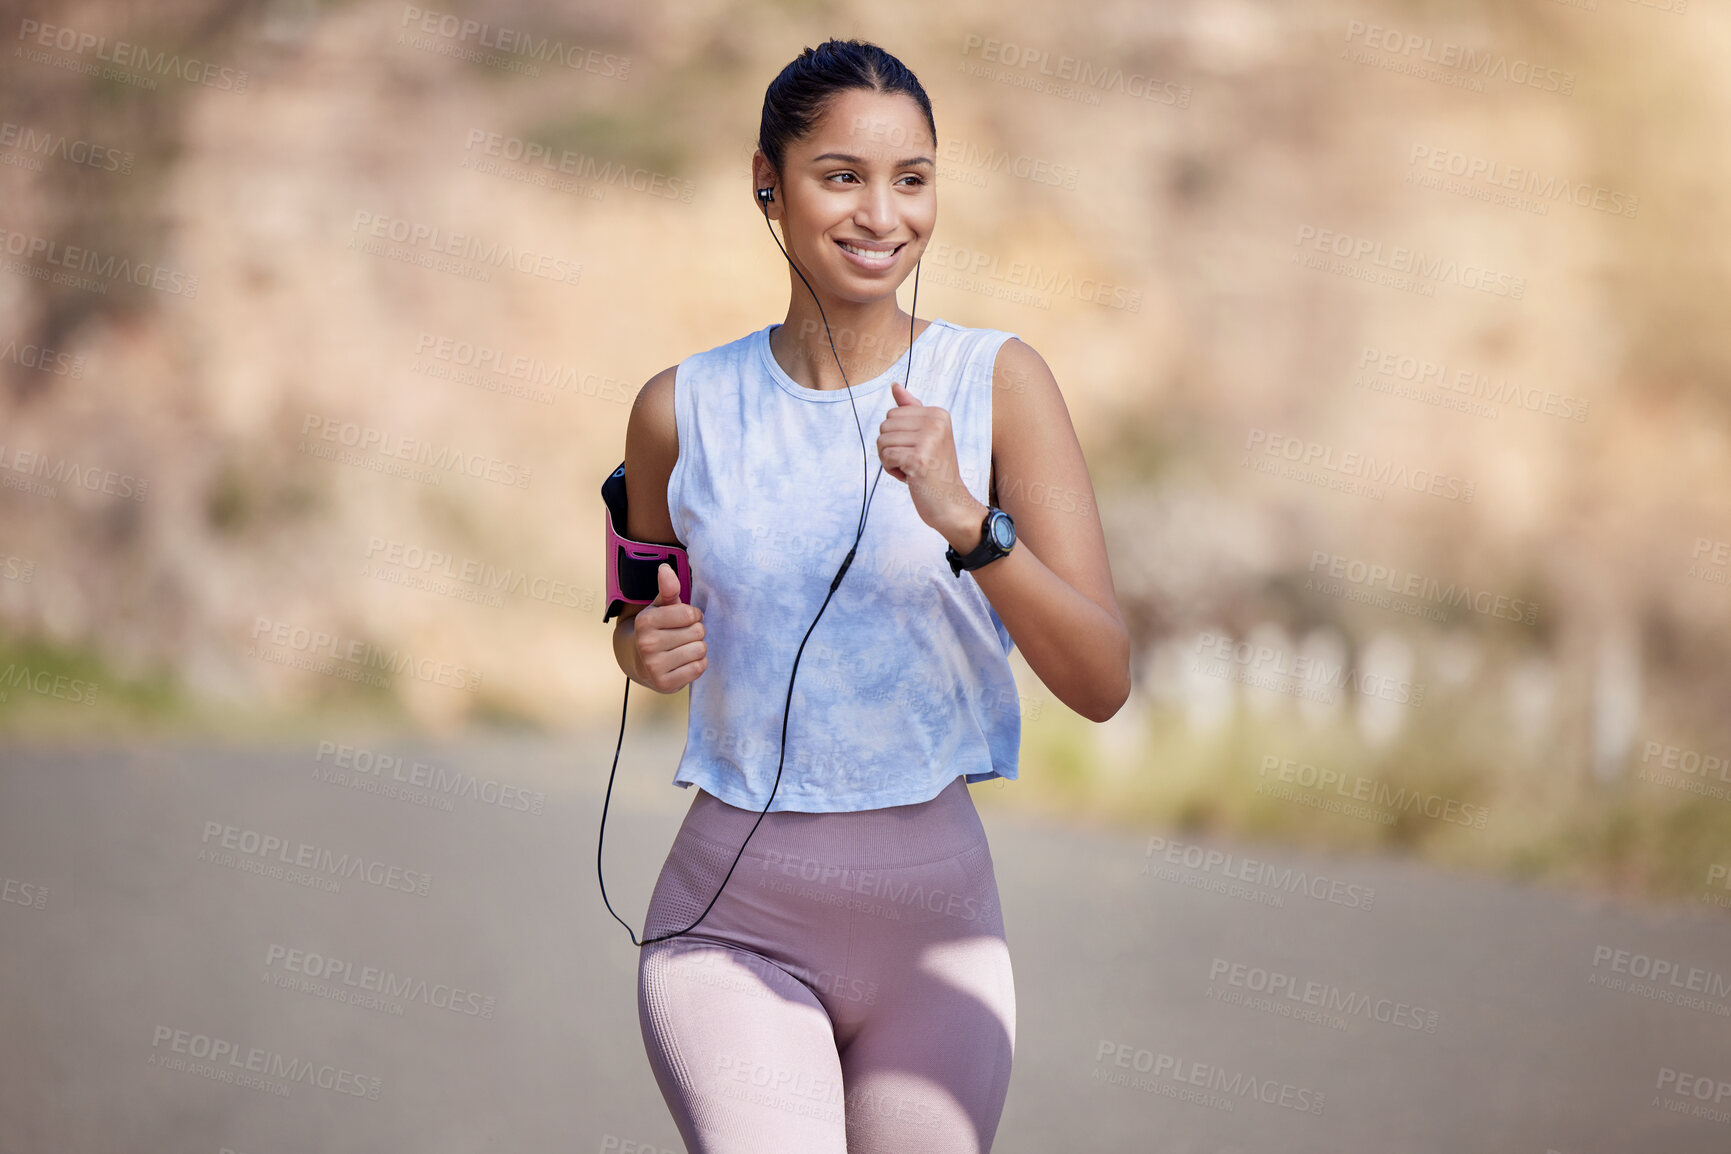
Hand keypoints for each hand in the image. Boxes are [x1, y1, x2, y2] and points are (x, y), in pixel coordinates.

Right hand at [632, 563, 705, 692]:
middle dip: (696, 633)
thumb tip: (665, 569)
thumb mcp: (660, 607)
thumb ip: (667, 588)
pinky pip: (698, 668)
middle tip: (683, 637)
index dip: (694, 616)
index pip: (690, 614)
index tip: (684, 620)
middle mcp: (646, 644)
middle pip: (698, 632)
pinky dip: (697, 665)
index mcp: (645, 621)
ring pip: (700, 650)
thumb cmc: (658, 630)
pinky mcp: (664, 684)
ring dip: (698, 649)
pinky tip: (684, 662)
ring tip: (683, 649)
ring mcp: (654, 666)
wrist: (641, 663)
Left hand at [877, 381, 985, 544]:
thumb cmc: (936, 470)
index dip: (898, 436)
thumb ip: (911, 410)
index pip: (892, 414)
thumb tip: (895, 386)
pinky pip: (886, 457)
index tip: (918, 450)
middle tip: (913, 461)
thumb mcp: (926, 435)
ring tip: (912, 469)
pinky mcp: (919, 459)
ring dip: (890, 460)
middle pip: (884, 426)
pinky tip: (910, 477)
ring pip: (882, 442)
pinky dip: (892, 471)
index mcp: (938, 413)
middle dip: (891, 447)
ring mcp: (928, 441)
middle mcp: (935, 423)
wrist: (951, 503)